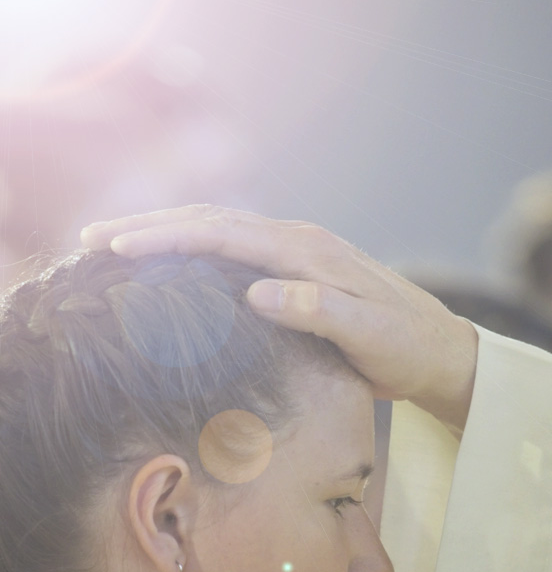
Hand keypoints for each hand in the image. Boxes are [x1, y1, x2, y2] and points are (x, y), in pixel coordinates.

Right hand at [80, 205, 477, 430]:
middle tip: (91, 240)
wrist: (441, 349)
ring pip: (223, 230)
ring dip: (169, 232)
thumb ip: (319, 311)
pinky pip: (239, 248)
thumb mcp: (368, 335)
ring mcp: (302, 253)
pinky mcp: (302, 269)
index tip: (116, 247)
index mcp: (309, 252)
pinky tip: (174, 262)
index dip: (168, 238)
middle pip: (214, 221)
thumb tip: (259, 291)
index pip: (225, 234)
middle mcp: (302, 242)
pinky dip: (197, 246)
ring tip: (116, 243)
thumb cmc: (405, 346)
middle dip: (152, 226)